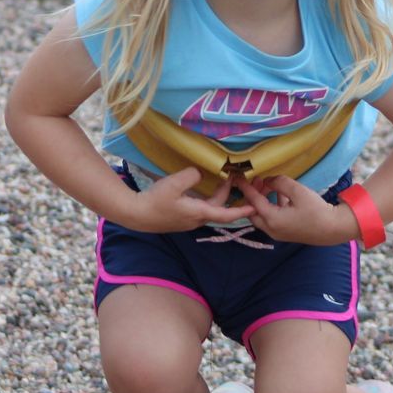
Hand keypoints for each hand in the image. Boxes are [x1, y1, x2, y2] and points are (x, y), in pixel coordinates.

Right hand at [121, 167, 257, 232]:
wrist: (137, 215)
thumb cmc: (155, 201)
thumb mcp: (173, 184)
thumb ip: (191, 176)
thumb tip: (201, 173)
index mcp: (199, 212)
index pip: (226, 214)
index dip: (241, 210)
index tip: (255, 206)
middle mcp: (197, 219)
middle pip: (219, 209)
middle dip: (230, 196)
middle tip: (235, 179)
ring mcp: (189, 220)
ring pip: (210, 209)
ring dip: (219, 197)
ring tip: (223, 182)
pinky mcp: (181, 217)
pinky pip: (200, 208)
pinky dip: (208, 199)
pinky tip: (204, 189)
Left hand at [237, 174, 359, 245]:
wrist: (334, 229)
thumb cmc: (317, 210)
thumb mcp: (297, 191)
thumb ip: (279, 182)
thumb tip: (268, 180)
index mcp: (272, 219)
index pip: (253, 201)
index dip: (245, 187)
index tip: (238, 177)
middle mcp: (271, 229)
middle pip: (252, 211)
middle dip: (252, 195)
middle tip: (259, 181)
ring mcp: (278, 233)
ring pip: (262, 215)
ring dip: (262, 200)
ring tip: (270, 186)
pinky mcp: (285, 233)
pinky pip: (272, 219)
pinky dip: (272, 207)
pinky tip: (281, 196)